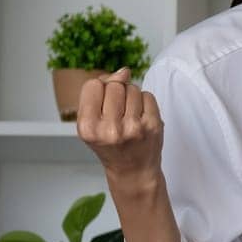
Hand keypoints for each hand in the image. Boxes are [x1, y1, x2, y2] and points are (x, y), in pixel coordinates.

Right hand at [76, 68, 163, 186]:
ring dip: (131, 96)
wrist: (133, 170)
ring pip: (132, 88)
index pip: (93, 85)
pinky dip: (144, 102)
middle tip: (117, 111)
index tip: (102, 102)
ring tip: (128, 115)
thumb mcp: (91, 121)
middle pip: (115, 85)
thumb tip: (124, 71)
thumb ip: (99, 93)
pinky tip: (140, 117)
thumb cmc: (109, 143)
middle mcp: (110, 129)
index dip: (99, 88)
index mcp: (88, 128)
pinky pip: (148, 96)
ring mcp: (134, 128)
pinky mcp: (153, 126)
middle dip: (116, 92)